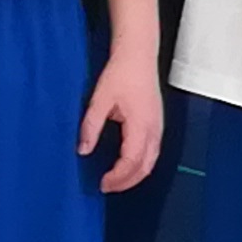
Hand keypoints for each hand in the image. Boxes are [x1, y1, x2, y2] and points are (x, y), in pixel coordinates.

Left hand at [80, 48, 167, 193]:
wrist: (138, 54)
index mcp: (140, 124)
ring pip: (152, 161)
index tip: (102, 183)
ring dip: (135, 174)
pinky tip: (128, 163)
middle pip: (145, 167)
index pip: (132, 161)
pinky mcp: (157, 123)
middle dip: (127, 182)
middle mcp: (154, 129)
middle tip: (107, 186)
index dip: (118, 177)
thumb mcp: (100, 100)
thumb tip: (83, 149)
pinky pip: (153, 151)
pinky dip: (141, 163)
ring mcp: (158, 126)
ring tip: (116, 180)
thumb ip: (91, 126)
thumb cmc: (121, 72)